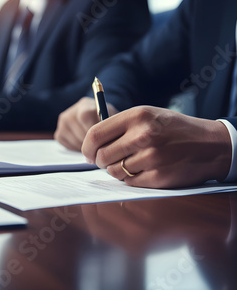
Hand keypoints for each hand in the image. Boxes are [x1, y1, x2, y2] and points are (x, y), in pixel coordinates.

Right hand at [55, 97, 117, 150]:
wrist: (93, 116)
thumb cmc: (105, 117)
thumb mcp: (112, 117)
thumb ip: (109, 124)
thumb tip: (109, 140)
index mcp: (84, 105)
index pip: (86, 117)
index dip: (96, 131)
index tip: (105, 139)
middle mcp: (69, 113)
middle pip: (81, 133)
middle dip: (93, 142)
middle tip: (102, 145)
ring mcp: (62, 124)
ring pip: (76, 142)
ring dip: (86, 147)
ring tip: (94, 144)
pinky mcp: (58, 134)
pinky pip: (69, 146)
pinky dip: (78, 148)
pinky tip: (85, 143)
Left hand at [82, 106, 231, 187]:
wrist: (211, 144)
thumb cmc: (173, 129)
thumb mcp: (148, 115)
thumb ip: (119, 126)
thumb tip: (90, 143)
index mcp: (137, 116)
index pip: (95, 134)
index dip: (86, 147)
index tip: (88, 153)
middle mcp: (143, 135)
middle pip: (102, 156)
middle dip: (100, 161)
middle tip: (107, 161)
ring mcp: (152, 157)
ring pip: (114, 171)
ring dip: (117, 170)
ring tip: (131, 163)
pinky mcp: (159, 176)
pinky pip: (129, 182)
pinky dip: (132, 179)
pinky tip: (144, 169)